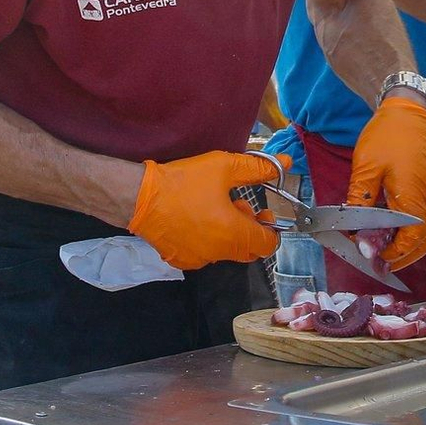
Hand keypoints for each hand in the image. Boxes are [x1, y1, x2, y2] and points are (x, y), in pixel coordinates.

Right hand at [128, 151, 279, 270]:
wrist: (140, 198)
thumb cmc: (183, 182)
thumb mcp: (224, 167)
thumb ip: (257, 168)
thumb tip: (285, 164)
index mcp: (234, 234)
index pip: (268, 244)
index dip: (271, 228)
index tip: (263, 211)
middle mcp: (219, 253)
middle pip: (248, 249)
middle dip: (250, 228)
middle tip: (238, 205)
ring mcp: (199, 260)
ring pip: (226, 250)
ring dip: (229, 232)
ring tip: (215, 207)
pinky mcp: (181, 260)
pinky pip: (204, 253)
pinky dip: (208, 238)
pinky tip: (196, 218)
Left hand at [345, 97, 425, 269]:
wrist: (408, 110)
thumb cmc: (387, 135)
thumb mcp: (366, 168)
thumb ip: (361, 202)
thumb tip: (353, 231)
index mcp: (412, 197)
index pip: (411, 239)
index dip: (393, 254)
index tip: (372, 258)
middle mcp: (423, 199)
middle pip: (420, 241)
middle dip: (401, 256)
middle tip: (376, 261)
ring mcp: (424, 193)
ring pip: (418, 230)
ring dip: (400, 243)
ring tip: (375, 246)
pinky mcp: (421, 186)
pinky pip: (415, 216)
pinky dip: (401, 227)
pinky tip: (380, 225)